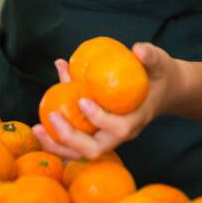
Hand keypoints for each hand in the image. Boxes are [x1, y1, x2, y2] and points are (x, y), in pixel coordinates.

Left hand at [33, 42, 179, 159]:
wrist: (163, 90)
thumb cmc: (159, 74)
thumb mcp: (159, 61)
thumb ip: (149, 55)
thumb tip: (137, 50)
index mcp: (137, 119)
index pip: (120, 128)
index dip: (100, 118)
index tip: (82, 100)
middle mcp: (122, 134)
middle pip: (95, 149)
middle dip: (70, 137)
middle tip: (51, 117)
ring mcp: (109, 137)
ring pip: (81, 152)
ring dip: (58, 144)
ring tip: (38, 128)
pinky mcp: (98, 134)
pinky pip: (76, 142)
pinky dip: (57, 137)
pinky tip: (41, 123)